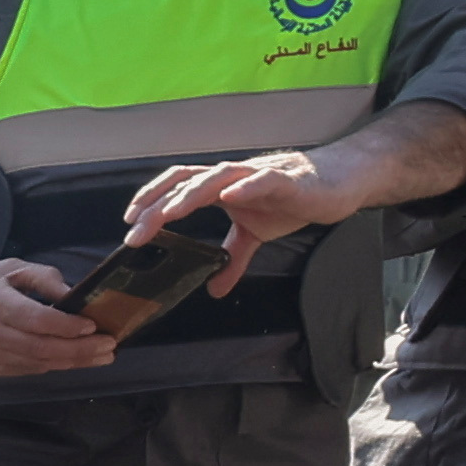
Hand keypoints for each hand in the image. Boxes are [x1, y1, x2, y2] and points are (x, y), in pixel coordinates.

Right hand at [0, 253, 118, 377]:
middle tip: (109, 346)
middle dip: (80, 349)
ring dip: (74, 361)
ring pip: (39, 364)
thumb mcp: (13, 268)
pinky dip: (55, 364)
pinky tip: (75, 358)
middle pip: (42, 348)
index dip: (67, 326)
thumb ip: (46, 279)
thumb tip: (77, 298)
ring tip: (102, 356)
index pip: (37, 320)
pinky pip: (30, 370)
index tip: (92, 326)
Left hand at [120, 150, 353, 294]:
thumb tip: (214, 289)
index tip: (130, 223)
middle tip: (137, 229)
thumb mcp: (254, 234)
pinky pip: (263, 180)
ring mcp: (257, 175)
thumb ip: (231, 259)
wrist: (336, 182)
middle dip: (159, 205)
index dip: (152, 200)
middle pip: (187, 182)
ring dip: (192, 193)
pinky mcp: (286, 180)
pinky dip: (246, 187)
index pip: (177, 187)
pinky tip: (231, 197)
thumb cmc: (290, 199)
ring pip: (219, 177)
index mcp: (220, 188)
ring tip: (171, 212)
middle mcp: (232, 177)